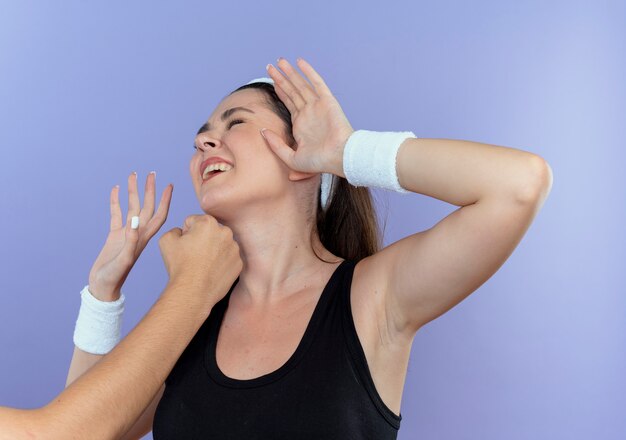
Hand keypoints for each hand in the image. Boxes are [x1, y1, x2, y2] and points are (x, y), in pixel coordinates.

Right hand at [88, 172, 172, 300]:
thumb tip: (134, 222)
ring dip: (133, 191)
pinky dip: (116, 201)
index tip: (169, 185)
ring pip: (131, 207)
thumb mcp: (123, 260)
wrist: (103, 287)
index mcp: (143, 238)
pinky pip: (116, 214)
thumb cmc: (114, 277)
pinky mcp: (114, 235)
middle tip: (151, 173)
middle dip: (150, 190)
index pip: (159, 215)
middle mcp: (138, 233)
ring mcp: (126, 233)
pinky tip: (115, 189)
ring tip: (132, 175)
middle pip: (146, 207)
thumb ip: (129, 242)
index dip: (165, 200)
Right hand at [158, 215, 242, 303]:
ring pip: (220, 245)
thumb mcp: (166, 240)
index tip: (185, 246)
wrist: (193, 292)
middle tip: (194, 255)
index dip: (186, 233)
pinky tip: (211, 271)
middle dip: (202, 240)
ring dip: (213, 251)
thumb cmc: (180, 266)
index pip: (194, 221)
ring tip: (202, 265)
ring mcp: (235, 248)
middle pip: (210, 232)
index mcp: (208, 223)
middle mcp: (226, 232)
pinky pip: (228, 258)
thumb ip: (175, 229)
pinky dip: (221, 263)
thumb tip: (182, 232)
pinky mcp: (239, 263)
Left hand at [262, 57, 354, 176]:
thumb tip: (262, 130)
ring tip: (279, 61)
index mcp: (300, 125)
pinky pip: (316, 83)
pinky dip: (308, 72)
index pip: (288, 103)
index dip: (280, 91)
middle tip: (270, 66)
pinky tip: (299, 61)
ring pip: (301, 84)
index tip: (272, 81)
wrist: (340, 157)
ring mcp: (317, 106)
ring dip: (290, 72)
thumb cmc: (319, 162)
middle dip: (281, 78)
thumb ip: (275, 145)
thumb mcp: (291, 158)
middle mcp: (308, 113)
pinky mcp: (327, 101)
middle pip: (292, 91)